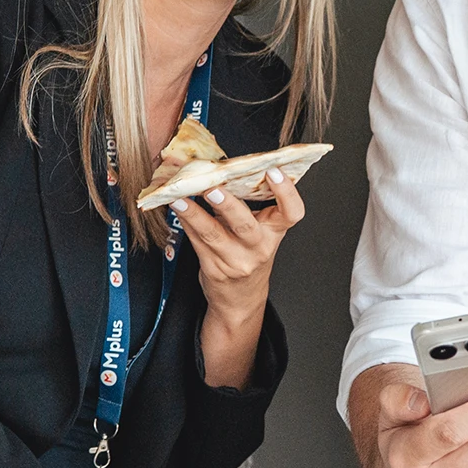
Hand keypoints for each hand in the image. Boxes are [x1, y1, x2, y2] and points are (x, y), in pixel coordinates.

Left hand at [183, 171, 306, 327]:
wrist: (241, 298)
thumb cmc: (250, 256)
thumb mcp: (261, 232)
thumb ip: (251, 205)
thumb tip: (227, 168)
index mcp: (274, 232)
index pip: (291, 213)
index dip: (286, 192)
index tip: (274, 171)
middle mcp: (258, 248)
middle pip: (245, 226)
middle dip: (228, 205)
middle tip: (213, 188)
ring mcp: (236, 261)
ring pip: (213, 234)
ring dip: (194, 213)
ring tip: (180, 197)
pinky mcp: (214, 268)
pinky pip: (197, 241)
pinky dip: (186, 222)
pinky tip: (176, 209)